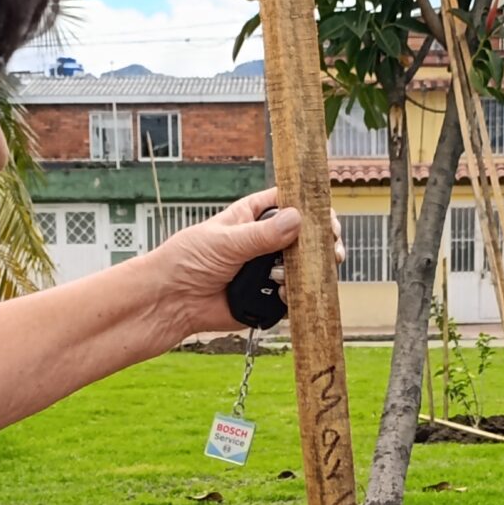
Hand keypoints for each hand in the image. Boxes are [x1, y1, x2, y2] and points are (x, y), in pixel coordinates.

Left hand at [147, 188, 342, 333]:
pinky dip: (296, 295)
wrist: (172, 301)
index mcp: (252, 216)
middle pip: (305, 237)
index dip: (311, 207)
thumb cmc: (187, 260)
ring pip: (303, 267)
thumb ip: (263, 234)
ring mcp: (267, 270)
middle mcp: (264, 241)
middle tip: (331, 251)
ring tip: (303, 274)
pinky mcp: (266, 297)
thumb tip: (298, 220)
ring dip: (310, 271)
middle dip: (322, 243)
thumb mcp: (226, 241)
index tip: (327, 218)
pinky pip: (293, 295)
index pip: (290, 203)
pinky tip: (286, 293)